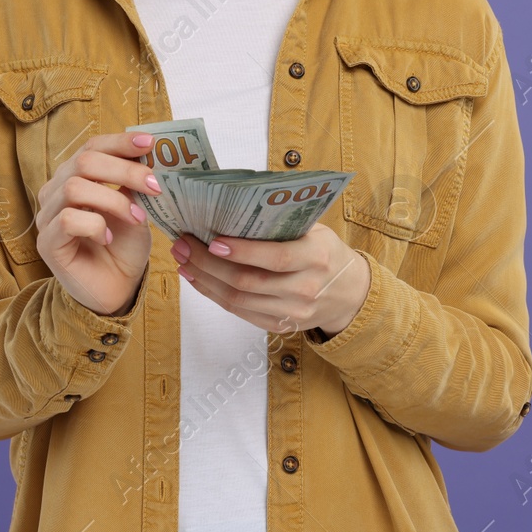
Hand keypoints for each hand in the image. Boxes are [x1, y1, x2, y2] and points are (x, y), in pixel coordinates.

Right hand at [35, 131, 162, 316]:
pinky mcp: (47, 242)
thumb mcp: (135, 207)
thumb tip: (148, 154)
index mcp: (76, 176)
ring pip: (75, 188)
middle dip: (124, 170)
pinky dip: (96, 225)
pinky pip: (68, 220)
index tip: (148, 143)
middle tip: (153, 184)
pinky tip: (108, 238)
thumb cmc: (123, 247)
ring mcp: (48, 216)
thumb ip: (134, 183)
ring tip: (137, 217)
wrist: (116, 289)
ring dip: (114, 200)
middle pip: (84, 162)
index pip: (92, 147)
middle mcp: (56, 191)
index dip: (119, 142)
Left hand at [168, 223, 371, 336]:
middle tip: (183, 245)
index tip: (212, 241)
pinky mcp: (280, 326)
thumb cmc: (325, 252)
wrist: (349, 293)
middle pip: (248, 281)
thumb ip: (281, 222)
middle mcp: (305, 288)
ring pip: (238, 300)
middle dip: (208, 263)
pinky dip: (214, 295)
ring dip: (205, 280)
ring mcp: (292, 312)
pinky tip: (198, 279)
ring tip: (183, 260)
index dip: (242, 252)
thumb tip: (233, 205)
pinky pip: (240, 312)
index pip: (275, 257)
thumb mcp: (315, 230)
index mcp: (316, 257)